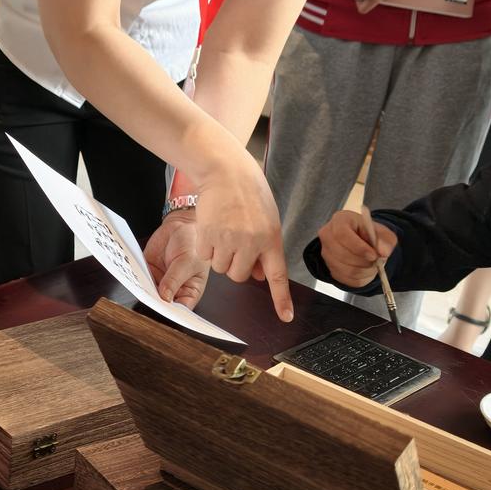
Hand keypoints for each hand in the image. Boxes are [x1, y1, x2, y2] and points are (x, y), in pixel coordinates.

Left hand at [143, 208, 208, 308]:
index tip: (164, 312)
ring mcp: (160, 282)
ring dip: (144, 292)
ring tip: (141, 290)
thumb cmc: (193, 244)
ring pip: (149, 293)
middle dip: (155, 304)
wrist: (181, 225)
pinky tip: (135, 278)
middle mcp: (174, 290)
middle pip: (163, 304)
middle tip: (149, 301)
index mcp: (190, 291)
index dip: (172, 314)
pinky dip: (137, 280)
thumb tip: (165, 297)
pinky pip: (141, 280)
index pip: (181, 310)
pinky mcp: (148, 273)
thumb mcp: (187, 262)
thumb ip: (175, 279)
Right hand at [192, 148, 292, 321]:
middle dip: (235, 264)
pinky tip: (212, 226)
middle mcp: (251, 242)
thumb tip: (258, 276)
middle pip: (238, 276)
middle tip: (234, 242)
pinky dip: (205, 247)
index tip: (285, 318)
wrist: (225, 171)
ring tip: (223, 229)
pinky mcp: (208, 236)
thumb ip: (265, 248)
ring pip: (220, 268)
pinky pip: (204, 257)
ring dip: (219, 255)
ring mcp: (229, 240)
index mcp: (271, 239)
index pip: (277, 276)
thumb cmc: (248, 194)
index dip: (281, 299)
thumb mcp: (266, 219)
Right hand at [316, 209, 396, 288]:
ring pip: (344, 269)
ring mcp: (326, 253)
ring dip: (363, 271)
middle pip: (342, 254)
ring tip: (373, 265)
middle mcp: (328, 236)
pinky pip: (345, 279)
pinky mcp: (330, 268)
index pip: (342, 234)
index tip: (373, 255)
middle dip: (363, 262)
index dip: (358, 247)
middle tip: (376, 261)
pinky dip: (360, 278)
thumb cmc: (370, 234)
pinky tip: (366, 270)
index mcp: (340, 220)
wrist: (363, 242)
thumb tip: (383, 252)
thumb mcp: (383, 232)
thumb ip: (386, 240)